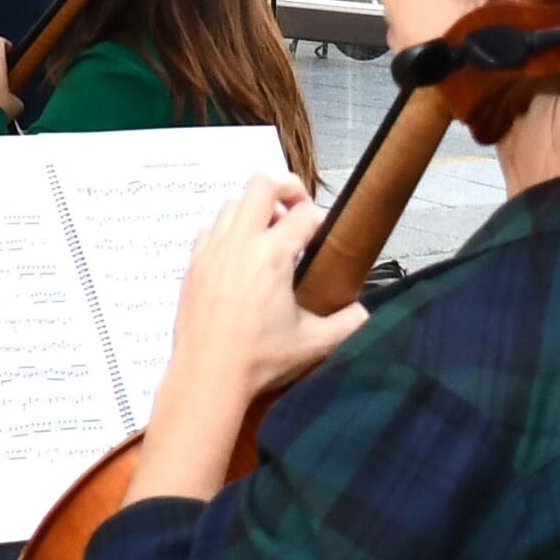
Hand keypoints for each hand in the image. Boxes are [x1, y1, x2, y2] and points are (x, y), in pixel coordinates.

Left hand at [136, 178, 357, 490]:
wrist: (207, 376)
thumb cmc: (259, 360)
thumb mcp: (314, 344)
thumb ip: (348, 324)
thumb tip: (365, 314)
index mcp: (272, 255)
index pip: (304, 214)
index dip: (319, 220)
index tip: (323, 236)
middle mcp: (240, 242)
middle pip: (262, 184)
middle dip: (286, 187)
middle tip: (298, 208)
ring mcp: (212, 249)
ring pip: (234, 202)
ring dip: (256, 208)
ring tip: (271, 234)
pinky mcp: (194, 263)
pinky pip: (212, 227)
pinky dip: (230, 229)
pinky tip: (241, 255)